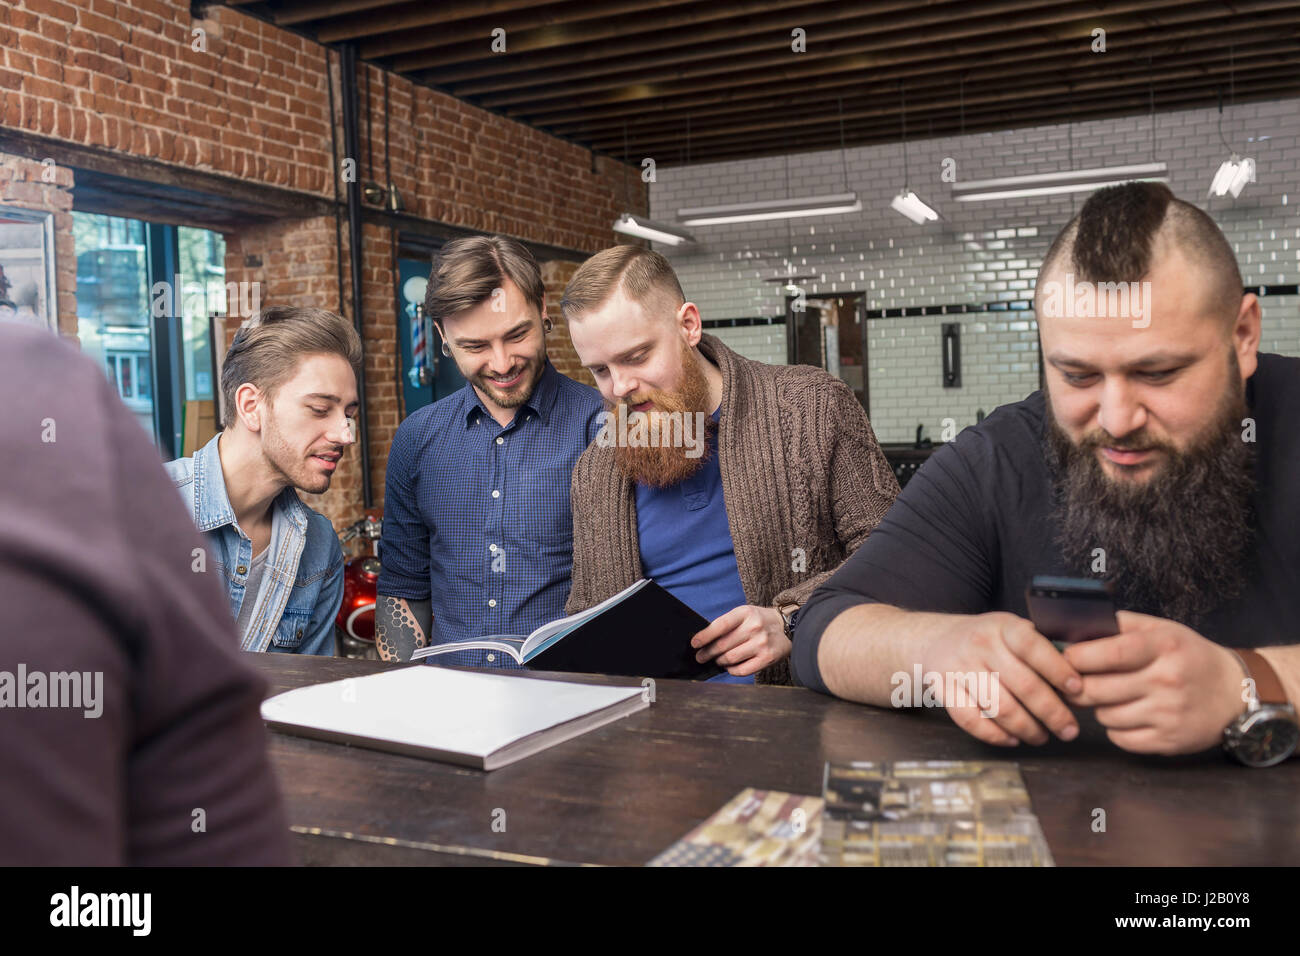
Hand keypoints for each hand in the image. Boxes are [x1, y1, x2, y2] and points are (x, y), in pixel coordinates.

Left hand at [691, 605, 790, 676]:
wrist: (785, 626)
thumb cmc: (759, 621)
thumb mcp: (744, 613)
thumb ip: (726, 624)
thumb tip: (703, 640)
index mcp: (746, 612)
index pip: (720, 625)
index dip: (705, 636)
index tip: (694, 643)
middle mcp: (754, 627)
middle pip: (723, 645)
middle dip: (707, 653)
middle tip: (701, 657)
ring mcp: (762, 643)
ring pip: (730, 658)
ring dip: (720, 661)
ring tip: (717, 660)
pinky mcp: (767, 658)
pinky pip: (742, 670)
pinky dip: (731, 670)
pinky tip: (729, 667)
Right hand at [921, 611, 1082, 746]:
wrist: (938, 639)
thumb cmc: (989, 639)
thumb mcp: (1012, 628)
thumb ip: (1040, 647)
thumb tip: (1080, 677)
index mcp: (1003, 626)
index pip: (1033, 647)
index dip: (1058, 670)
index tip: (1078, 690)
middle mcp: (980, 644)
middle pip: (1023, 685)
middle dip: (1052, 713)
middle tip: (1069, 730)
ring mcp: (959, 667)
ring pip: (999, 707)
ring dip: (1027, 729)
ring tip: (1042, 737)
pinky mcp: (943, 688)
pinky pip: (970, 719)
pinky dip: (994, 735)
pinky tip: (1011, 739)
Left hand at [1063, 611, 1244, 754]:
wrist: (1236, 693)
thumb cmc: (1190, 657)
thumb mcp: (1163, 630)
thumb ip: (1122, 625)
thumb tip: (1077, 626)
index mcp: (1164, 647)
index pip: (1109, 653)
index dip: (1078, 657)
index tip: (1065, 658)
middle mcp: (1167, 681)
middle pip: (1097, 689)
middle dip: (1077, 686)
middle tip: (1073, 682)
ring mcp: (1169, 714)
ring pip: (1104, 716)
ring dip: (1098, 707)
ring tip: (1108, 696)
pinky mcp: (1169, 741)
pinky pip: (1120, 739)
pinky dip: (1115, 728)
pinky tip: (1125, 715)